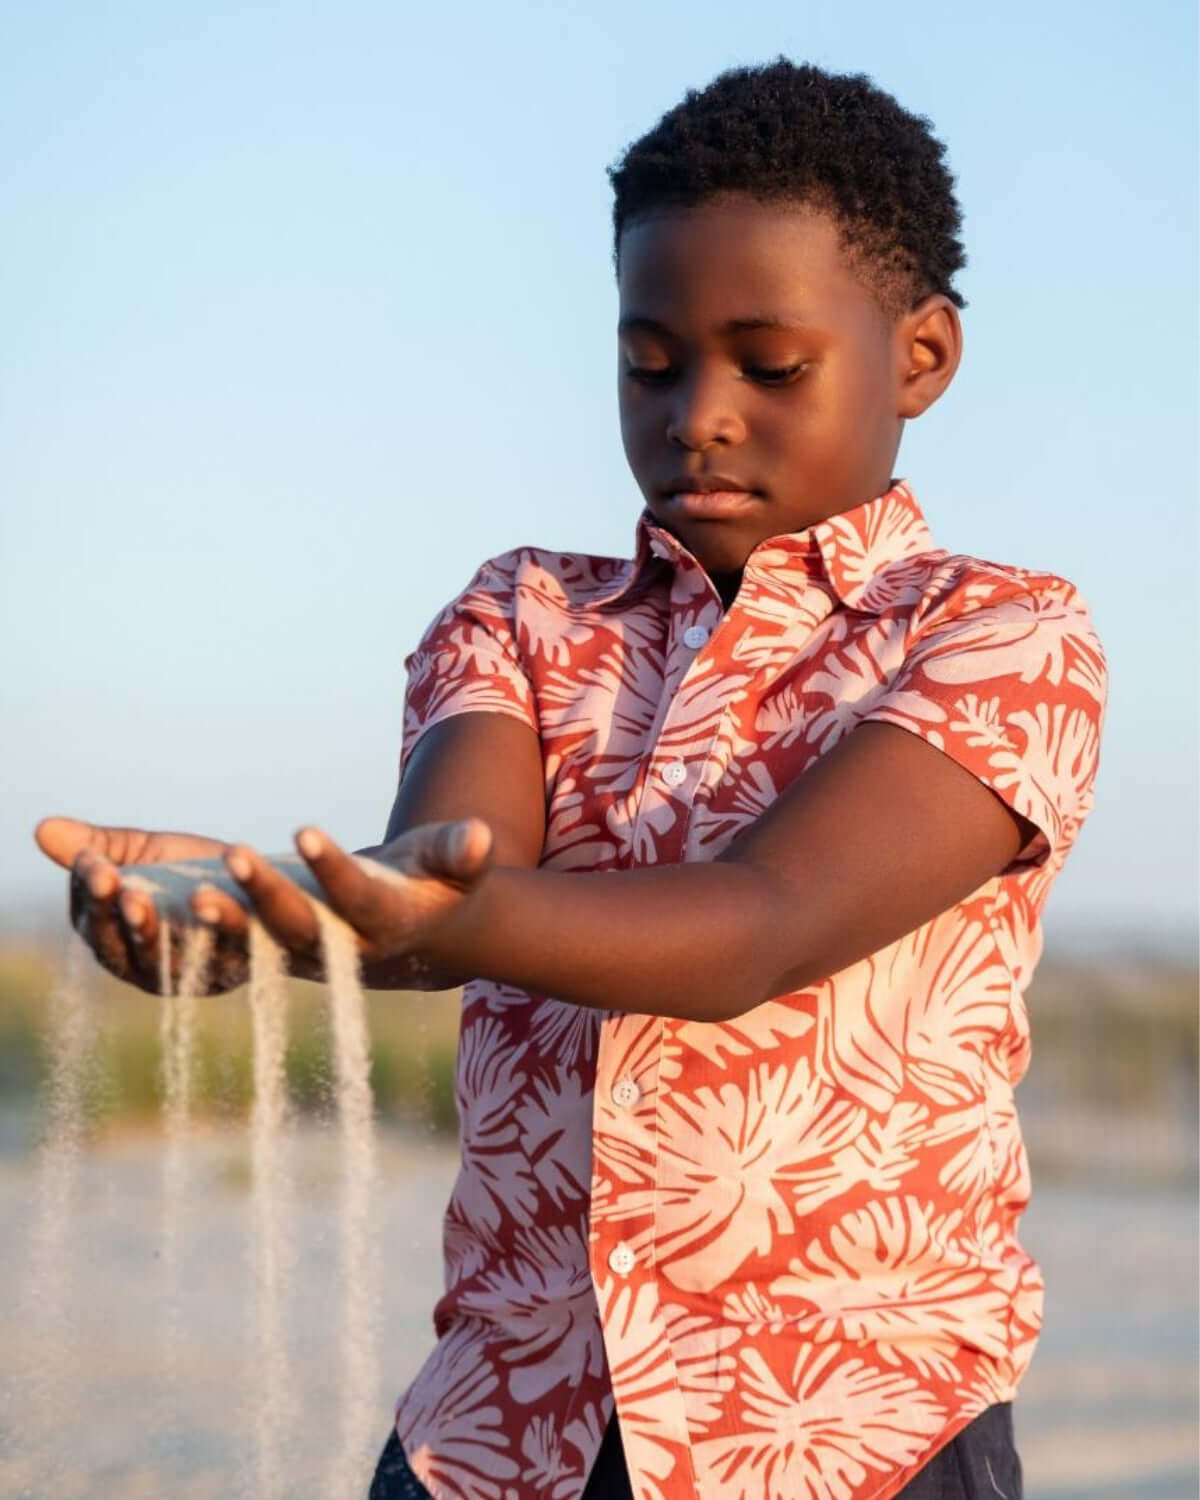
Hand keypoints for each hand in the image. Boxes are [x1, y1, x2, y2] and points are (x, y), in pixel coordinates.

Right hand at [34, 816, 248, 994]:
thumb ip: (100, 846)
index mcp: (114, 936)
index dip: (91, 893)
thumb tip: (42, 829)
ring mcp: (186, 974)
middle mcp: (144, 966)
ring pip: (164, 960)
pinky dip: (216, 927)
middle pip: (120, 948)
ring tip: (147, 899)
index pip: (92, 920)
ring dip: (153, 930)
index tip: (96, 864)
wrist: (266, 883)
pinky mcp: (231, 971)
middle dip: (116, 916)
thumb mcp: (145, 852)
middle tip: (117, 885)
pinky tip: (210, 902)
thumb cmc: (194, 869)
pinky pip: (220, 955)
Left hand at [198, 817, 494, 986]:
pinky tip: (181, 914)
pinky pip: (241, 948)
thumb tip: (478, 836)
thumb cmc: (438, 881)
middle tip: (234, 854)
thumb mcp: (454, 862)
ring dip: (228, 922)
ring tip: (195, 895)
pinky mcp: (280, 952)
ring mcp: (309, 955)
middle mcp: (345, 948)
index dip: (333, 869)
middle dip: (267, 894)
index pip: (357, 897)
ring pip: (262, 943)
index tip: (307, 831)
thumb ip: (462, 850)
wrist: (420, 931)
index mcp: (387, 921)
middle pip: (300, 925)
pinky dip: (211, 934)